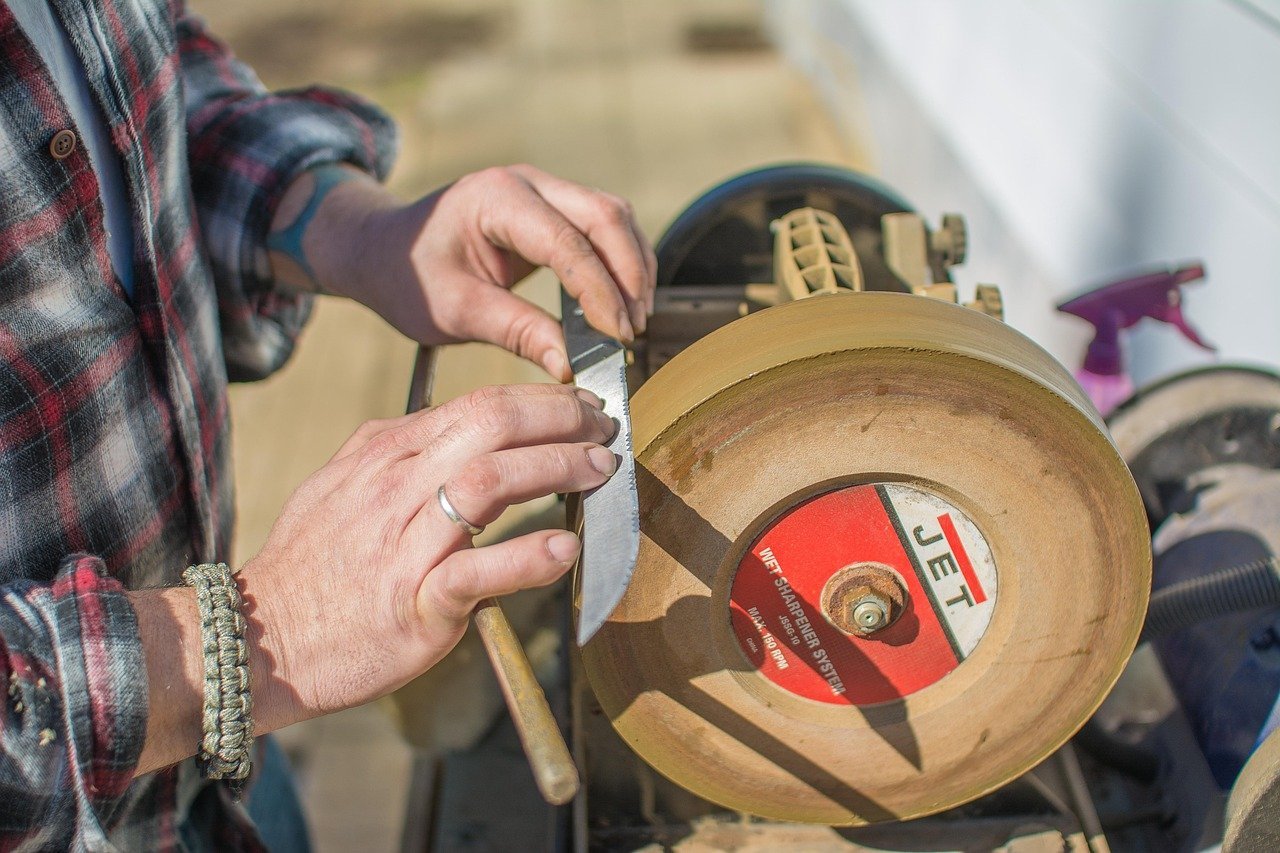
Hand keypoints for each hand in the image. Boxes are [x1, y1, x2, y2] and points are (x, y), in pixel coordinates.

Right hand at [239, 383, 616, 726]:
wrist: (260, 640)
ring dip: (557, 470)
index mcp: (384, 453)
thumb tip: (447, 424)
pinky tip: (564, 548)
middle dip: (559, 419)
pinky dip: (526, 557)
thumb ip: (395, 450)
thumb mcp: (340, 484)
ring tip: (599, 471)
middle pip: (490, 425)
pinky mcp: (414, 603)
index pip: (477, 404)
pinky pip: (476, 571)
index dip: (540, 400)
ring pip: (489, 483)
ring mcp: (404, 544)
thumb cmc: (310, 567)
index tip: (579, 408)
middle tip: (603, 430)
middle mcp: (396, 487)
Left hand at [287, 164, 656, 380]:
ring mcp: (543, 190)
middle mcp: (527, 183)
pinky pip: (603, 225)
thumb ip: (515, 332)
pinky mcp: (552, 208)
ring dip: (632, 267)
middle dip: (629, 275)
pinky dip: (620, 262)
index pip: (568, 242)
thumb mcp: (454, 310)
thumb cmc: (409, 276)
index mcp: (497, 199)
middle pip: (606, 215)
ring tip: (633, 322)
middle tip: (633, 331)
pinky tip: (621, 303)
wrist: (383, 249)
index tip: (617, 337)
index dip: (600, 291)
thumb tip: (570, 366)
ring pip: (614, 216)